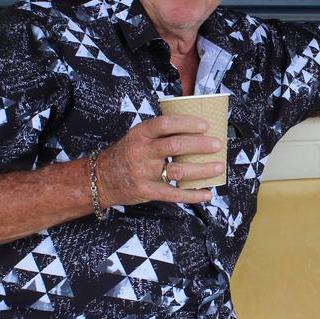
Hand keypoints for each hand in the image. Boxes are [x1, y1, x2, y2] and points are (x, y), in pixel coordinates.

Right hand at [96, 114, 224, 207]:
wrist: (100, 178)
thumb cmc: (126, 154)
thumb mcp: (136, 137)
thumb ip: (159, 133)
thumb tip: (194, 131)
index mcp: (140, 134)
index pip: (165, 124)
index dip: (187, 123)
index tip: (205, 125)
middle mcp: (141, 152)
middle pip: (175, 146)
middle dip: (200, 145)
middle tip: (217, 145)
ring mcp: (144, 173)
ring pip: (178, 171)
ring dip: (202, 170)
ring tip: (218, 167)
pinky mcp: (147, 191)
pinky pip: (174, 194)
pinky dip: (193, 195)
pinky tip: (207, 193)